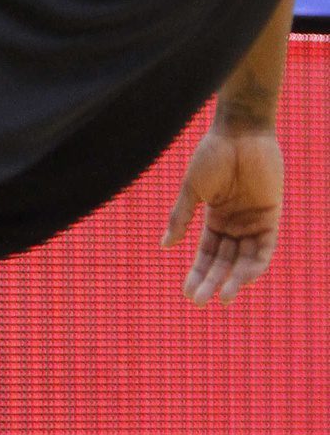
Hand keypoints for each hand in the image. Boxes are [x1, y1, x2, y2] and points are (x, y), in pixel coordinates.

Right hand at [161, 125, 282, 302]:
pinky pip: (265, 248)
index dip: (197, 273)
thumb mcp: (192, 190)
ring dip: (233, 280)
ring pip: (244, 259)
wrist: (239, 132)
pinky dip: (255, 264)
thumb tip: (164, 246)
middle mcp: (235, 224)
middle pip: (223, 261)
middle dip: (211, 281)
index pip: (206, 253)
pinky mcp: (271, 216)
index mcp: (214, 218)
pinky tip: (242, 279)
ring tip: (223, 298)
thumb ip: (180, 217)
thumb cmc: (212, 155)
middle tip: (200, 302)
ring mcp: (253, 221)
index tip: (187, 293)